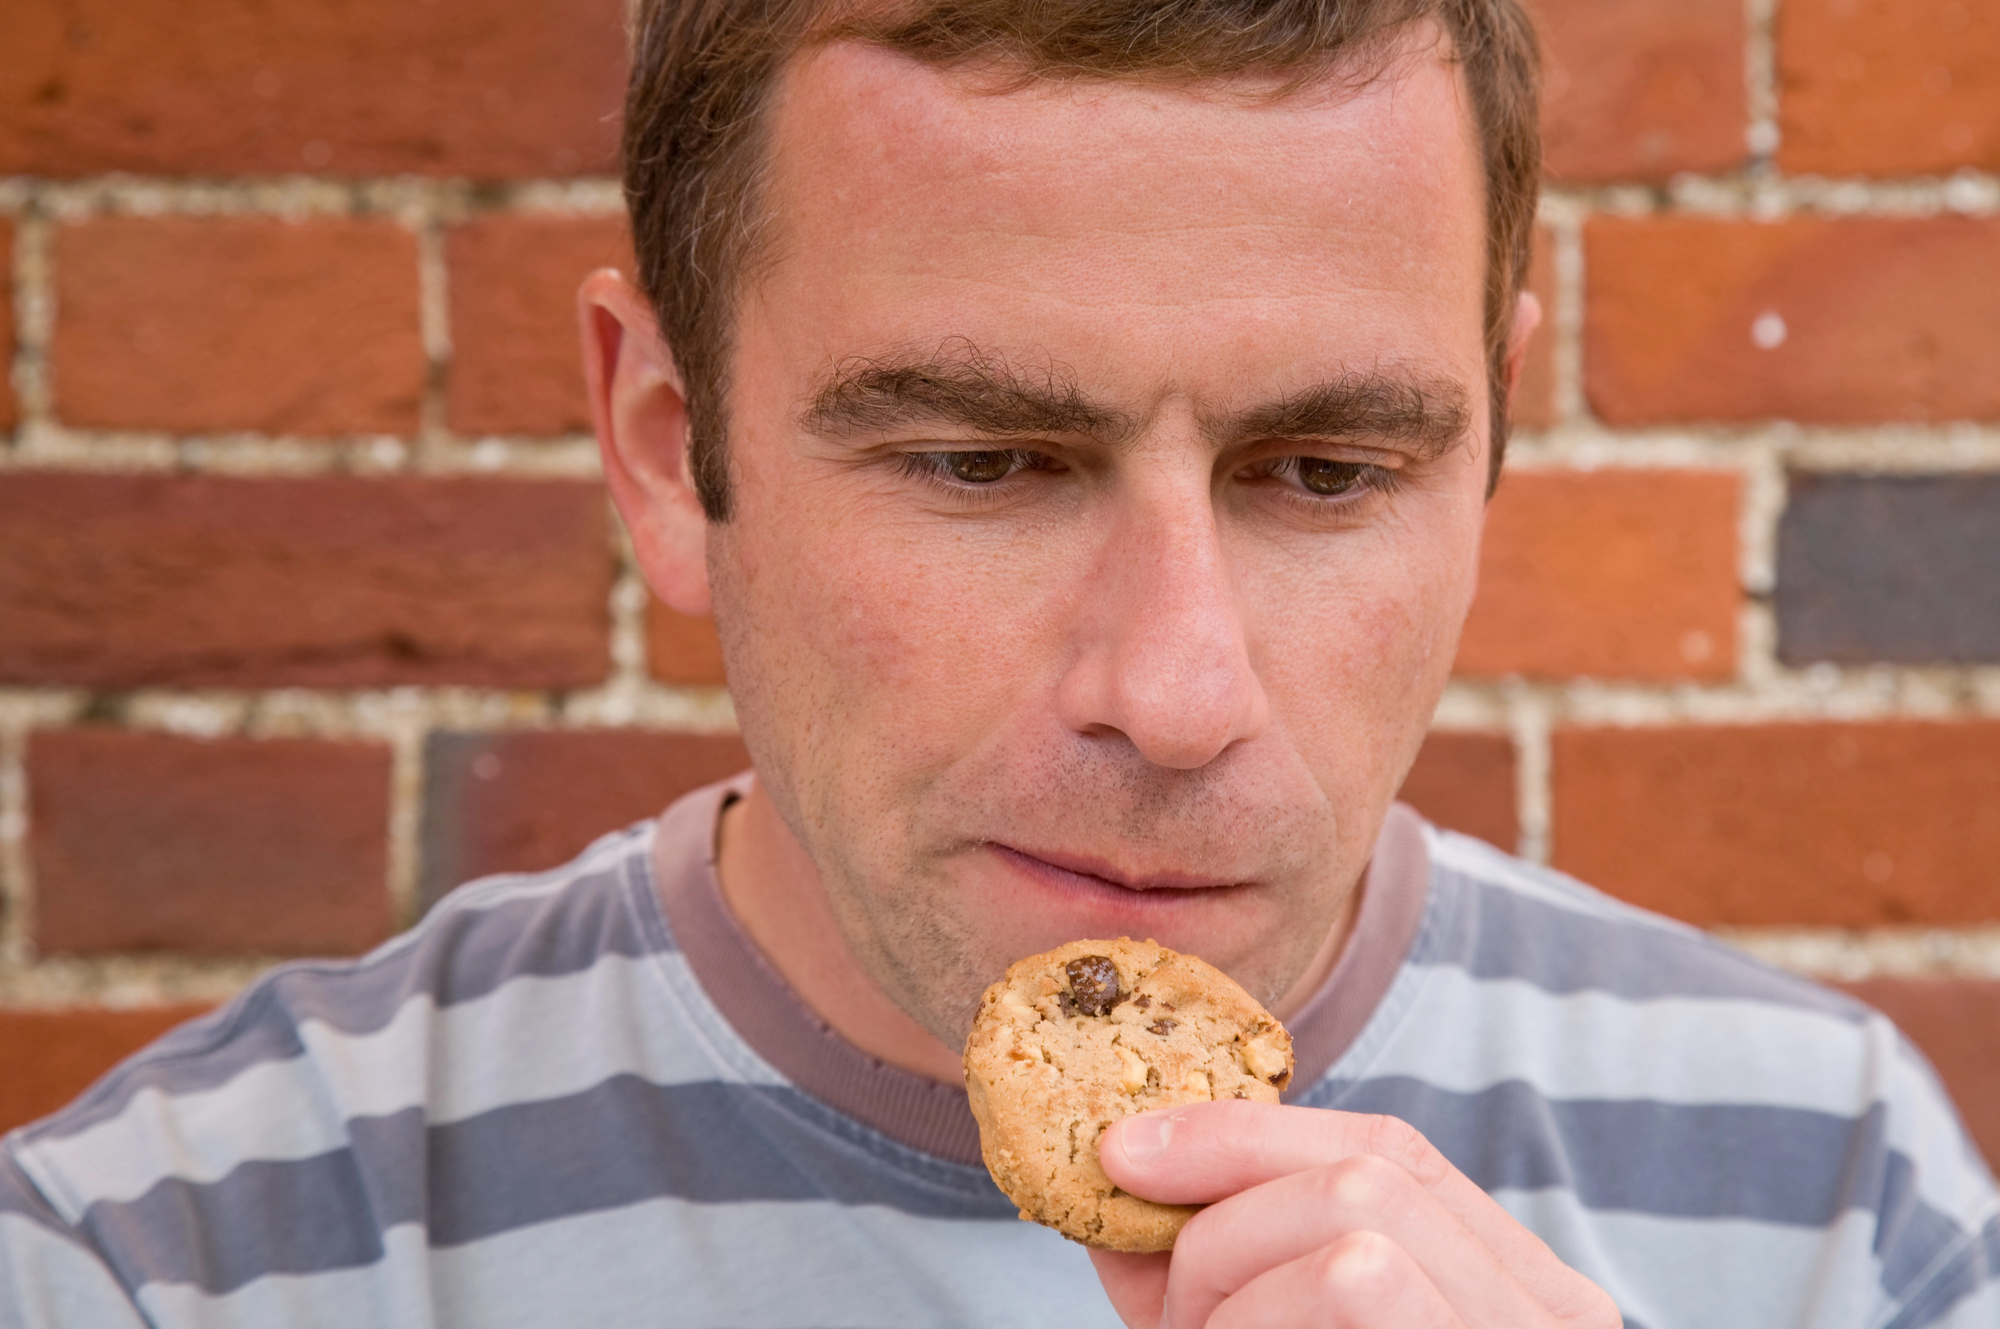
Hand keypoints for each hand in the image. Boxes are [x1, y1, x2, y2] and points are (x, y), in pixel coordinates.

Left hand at [1088, 1100, 1620, 1328]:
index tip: (1122, 1150)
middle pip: (1368, 1175)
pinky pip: (1356, 1288)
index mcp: (1512, 1287)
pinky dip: (1249, 1326)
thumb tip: (1108, 1184)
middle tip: (1171, 1313)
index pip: (1390, 1152)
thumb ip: (1200, 1278)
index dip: (1243, 1132)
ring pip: (1355, 1239)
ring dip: (1232, 1291)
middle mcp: (1557, 1315)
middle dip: (1226, 1226)